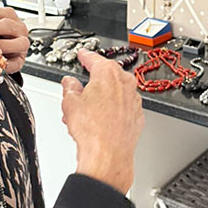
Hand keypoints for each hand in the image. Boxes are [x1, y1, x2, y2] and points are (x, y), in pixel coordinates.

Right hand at [60, 49, 144, 193]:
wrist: (109, 153)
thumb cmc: (93, 129)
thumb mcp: (70, 103)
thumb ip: (70, 88)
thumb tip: (69, 83)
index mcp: (109, 74)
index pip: (95, 59)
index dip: (86, 56)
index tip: (83, 55)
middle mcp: (126, 84)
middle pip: (107, 76)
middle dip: (92, 83)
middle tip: (78, 91)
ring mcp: (134, 100)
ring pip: (114, 93)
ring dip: (99, 99)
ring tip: (83, 113)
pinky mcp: (137, 115)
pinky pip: (121, 107)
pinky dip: (110, 110)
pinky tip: (98, 121)